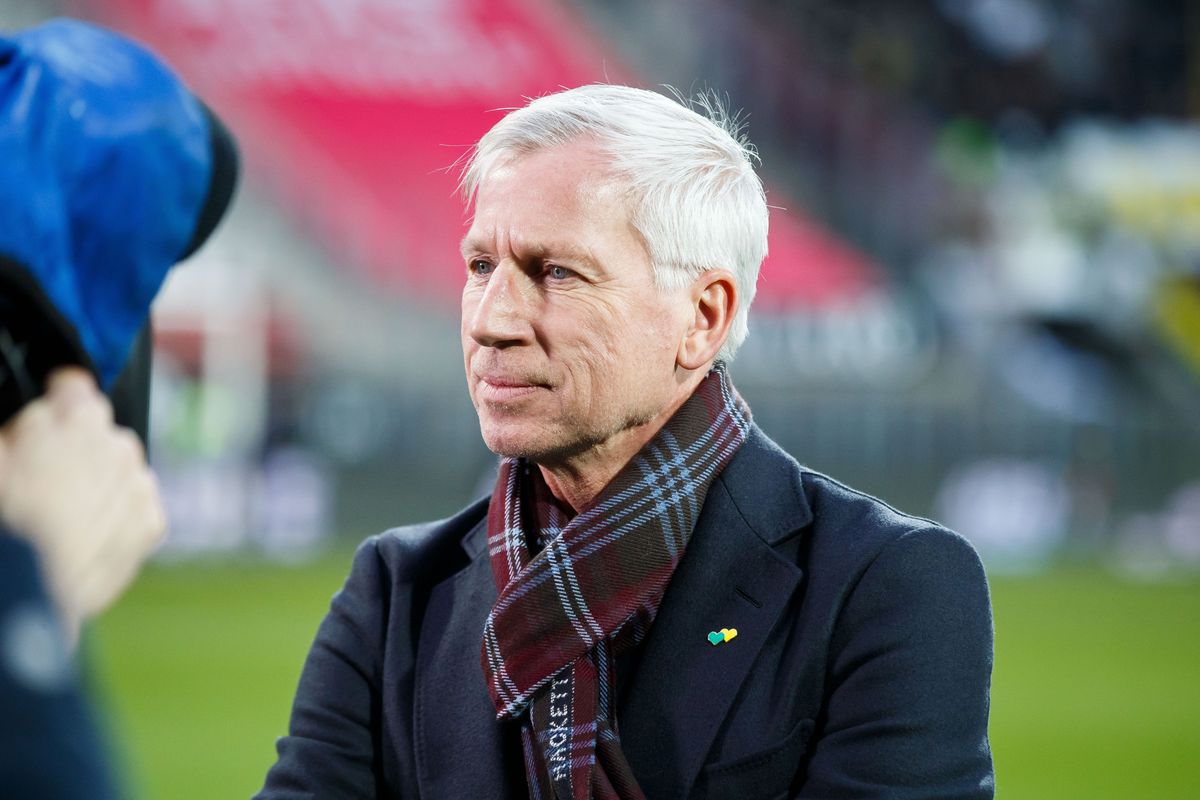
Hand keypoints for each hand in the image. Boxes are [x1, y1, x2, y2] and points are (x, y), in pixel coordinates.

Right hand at [0, 367, 165, 643]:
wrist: (22, 594)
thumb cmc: (7, 523)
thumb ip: (14, 434)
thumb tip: (26, 428)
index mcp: (73, 416)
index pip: (75, 387)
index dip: (57, 401)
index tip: (48, 415)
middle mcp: (115, 444)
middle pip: (100, 432)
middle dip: (77, 447)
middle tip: (42, 477)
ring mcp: (138, 484)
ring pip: (124, 468)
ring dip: (101, 482)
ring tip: (62, 513)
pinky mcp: (150, 525)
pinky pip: (141, 506)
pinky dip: (121, 516)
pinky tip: (88, 535)